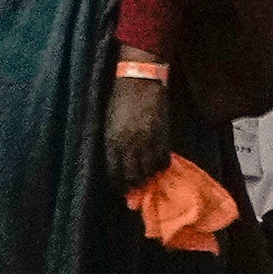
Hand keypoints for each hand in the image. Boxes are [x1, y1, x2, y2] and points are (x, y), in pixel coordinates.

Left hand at [106, 63, 170, 189]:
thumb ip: (113, 144)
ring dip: (148, 178)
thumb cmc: (118, 100)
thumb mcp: (109, 123)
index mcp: (111, 141)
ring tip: (146, 179)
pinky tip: (157, 167)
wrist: (139, 82)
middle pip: (132, 176)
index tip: (121, 189)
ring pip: (149, 171)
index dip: (118, 184)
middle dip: (133, 186)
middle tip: (135, 191)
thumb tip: (118, 163)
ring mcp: (147, 142)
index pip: (114, 172)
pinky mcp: (163, 136)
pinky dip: (160, 167)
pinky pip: (163, 161)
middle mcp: (129, 145)